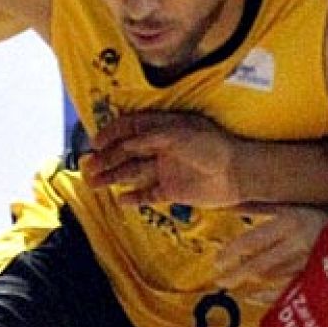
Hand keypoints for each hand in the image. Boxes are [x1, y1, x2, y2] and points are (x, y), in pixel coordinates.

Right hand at [81, 112, 241, 207]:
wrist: (239, 174)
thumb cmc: (213, 146)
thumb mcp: (181, 135)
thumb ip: (151, 138)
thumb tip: (125, 142)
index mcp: (163, 128)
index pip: (131, 127)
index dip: (112, 133)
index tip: (96, 143)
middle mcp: (161, 148)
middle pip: (127, 152)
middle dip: (106, 158)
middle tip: (89, 166)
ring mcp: (165, 170)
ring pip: (132, 173)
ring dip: (113, 176)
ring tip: (94, 183)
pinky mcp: (171, 191)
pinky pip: (147, 194)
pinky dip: (133, 197)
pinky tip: (120, 199)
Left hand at [213, 204, 327, 301]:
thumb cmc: (320, 208)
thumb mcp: (290, 202)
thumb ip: (260, 205)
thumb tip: (229, 203)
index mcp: (291, 221)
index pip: (253, 241)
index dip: (232, 252)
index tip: (218, 260)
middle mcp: (299, 243)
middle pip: (259, 264)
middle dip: (237, 273)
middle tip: (220, 279)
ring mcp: (310, 262)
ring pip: (273, 277)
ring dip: (251, 281)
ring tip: (234, 283)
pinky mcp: (318, 276)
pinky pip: (289, 290)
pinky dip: (269, 295)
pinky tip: (253, 296)